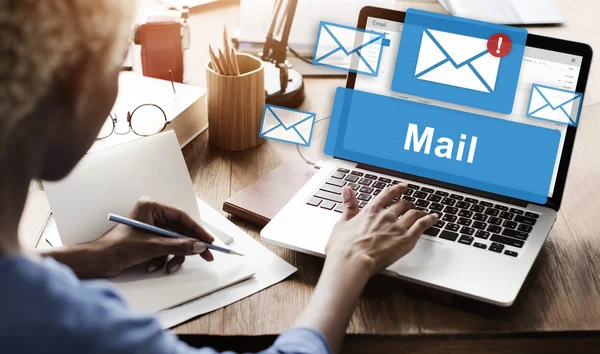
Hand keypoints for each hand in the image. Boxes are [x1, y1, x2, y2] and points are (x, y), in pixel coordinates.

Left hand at [92, 196, 214, 276]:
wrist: (98, 262)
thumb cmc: (118, 247)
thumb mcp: (153, 247)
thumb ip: (179, 246)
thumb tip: (200, 246)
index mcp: (151, 207)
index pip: (182, 217)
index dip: (197, 230)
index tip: (209, 241)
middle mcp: (152, 216)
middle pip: (180, 231)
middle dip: (188, 247)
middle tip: (206, 256)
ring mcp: (150, 229)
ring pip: (174, 243)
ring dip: (172, 256)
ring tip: (168, 267)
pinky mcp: (147, 241)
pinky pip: (165, 249)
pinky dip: (162, 260)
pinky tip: (152, 266)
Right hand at [325, 184, 437, 275]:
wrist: (352, 261)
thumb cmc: (344, 247)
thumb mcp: (342, 222)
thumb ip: (348, 205)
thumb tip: (347, 191)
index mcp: (371, 210)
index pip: (388, 194)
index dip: (397, 189)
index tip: (403, 187)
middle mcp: (387, 215)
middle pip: (403, 204)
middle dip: (408, 204)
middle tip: (410, 205)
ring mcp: (398, 227)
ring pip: (414, 213)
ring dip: (419, 211)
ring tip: (423, 212)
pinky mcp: (406, 240)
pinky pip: (422, 226)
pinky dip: (430, 220)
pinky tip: (434, 218)